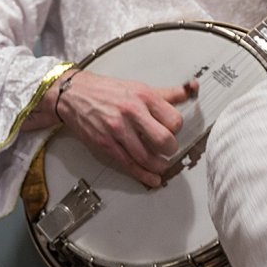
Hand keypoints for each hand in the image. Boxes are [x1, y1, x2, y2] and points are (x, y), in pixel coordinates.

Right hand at [29, 69, 193, 187]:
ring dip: (159, 165)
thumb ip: (168, 93)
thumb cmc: (108, 91)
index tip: (173, 131)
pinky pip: (129, 165)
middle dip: (171, 149)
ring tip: (162, 164)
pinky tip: (152, 179)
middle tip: (170, 150)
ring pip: (147, 157)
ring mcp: (117, 131)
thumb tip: (192, 88)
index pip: (174, 120)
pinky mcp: (105, 145)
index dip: (177, 129)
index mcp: (143, 97)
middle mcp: (131, 113)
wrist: (74, 95)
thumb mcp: (140, 87)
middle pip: (163, 140)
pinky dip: (144, 176)